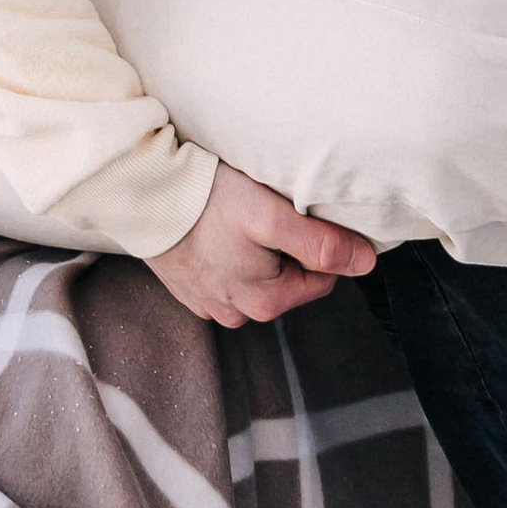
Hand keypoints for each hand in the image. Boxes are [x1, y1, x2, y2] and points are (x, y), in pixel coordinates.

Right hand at [149, 162, 377, 328]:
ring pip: (255, 277)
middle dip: (285, 247)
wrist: (140, 193)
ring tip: (238, 214)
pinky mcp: (186, 288)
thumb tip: (365, 262)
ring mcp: (208, 303)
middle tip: (265, 208)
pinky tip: (216, 225)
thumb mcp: (272, 216)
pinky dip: (226, 251)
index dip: (318, 243)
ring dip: (255, 249)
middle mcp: (237, 313)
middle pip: (287, 279)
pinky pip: (223, 273)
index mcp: (264, 302)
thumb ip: (320, 243)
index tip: (298, 213)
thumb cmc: (206, 201)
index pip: (319, 278)